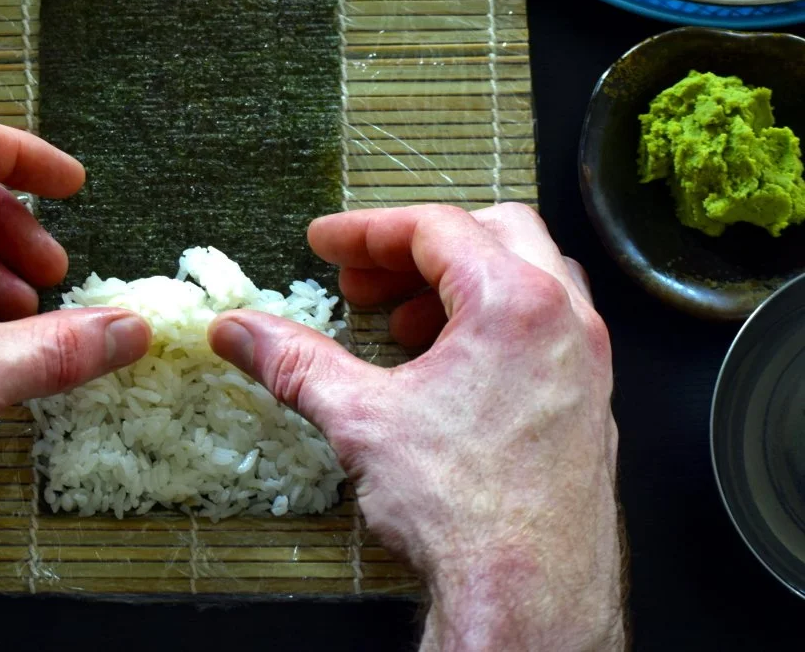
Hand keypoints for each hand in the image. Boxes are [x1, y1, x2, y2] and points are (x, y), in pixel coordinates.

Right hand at [208, 204, 622, 650]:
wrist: (531, 598)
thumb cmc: (465, 510)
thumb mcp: (360, 419)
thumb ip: (293, 361)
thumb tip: (238, 330)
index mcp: (515, 303)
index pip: (435, 227)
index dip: (366, 230)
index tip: (325, 245)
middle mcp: (564, 320)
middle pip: (491, 233)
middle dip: (417, 247)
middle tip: (362, 280)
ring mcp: (584, 361)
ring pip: (527, 277)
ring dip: (458, 283)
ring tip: (400, 325)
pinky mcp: (587, 401)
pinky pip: (542, 327)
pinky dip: (489, 323)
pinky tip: (444, 369)